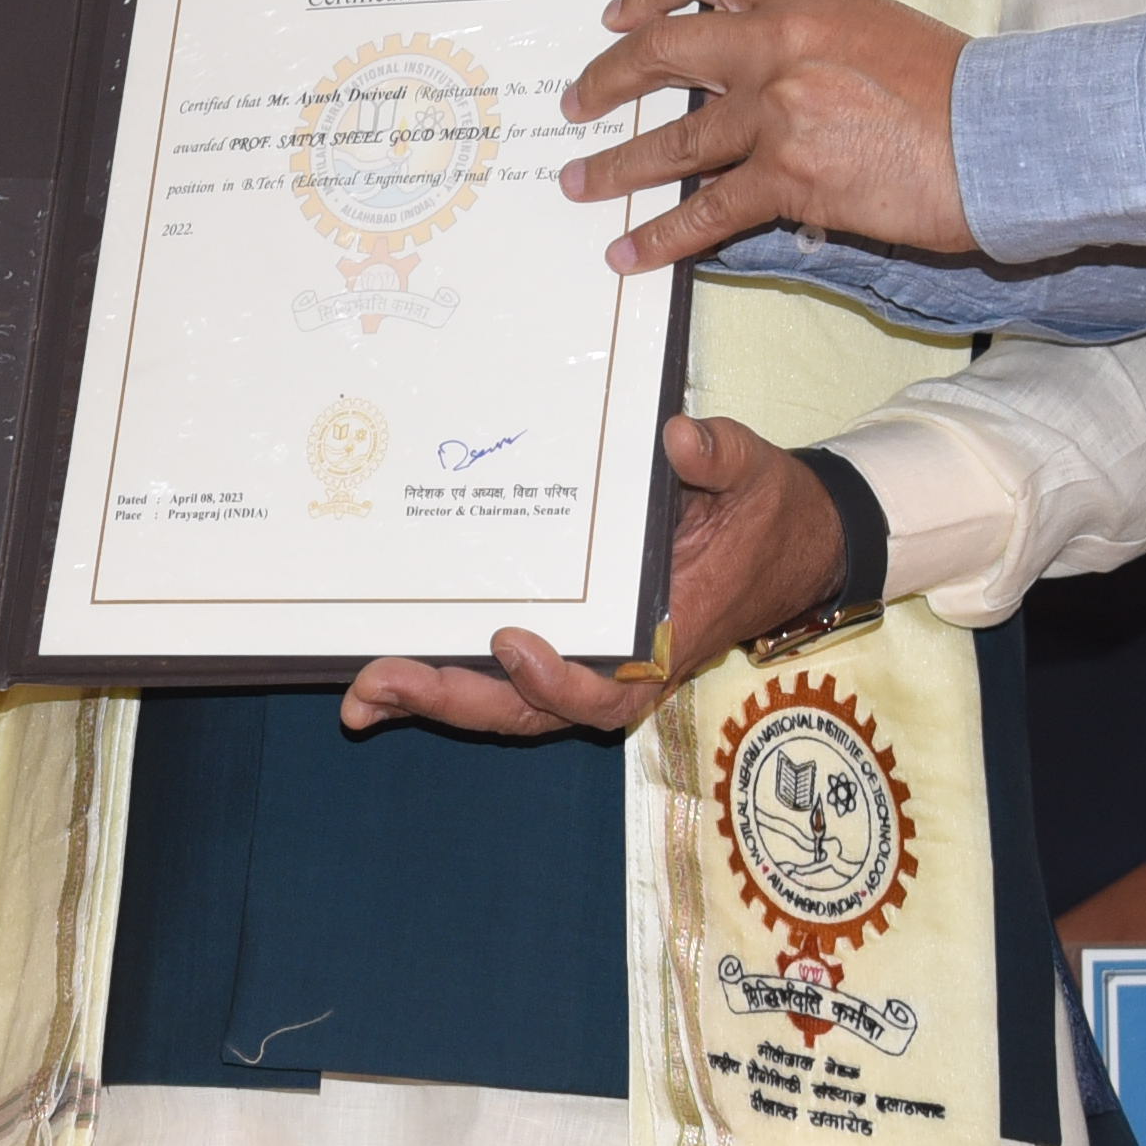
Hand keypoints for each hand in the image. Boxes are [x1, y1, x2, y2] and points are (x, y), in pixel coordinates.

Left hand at [339, 414, 850, 741]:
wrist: (784, 542)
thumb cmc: (764, 513)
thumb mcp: (755, 475)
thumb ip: (721, 457)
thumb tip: (680, 436)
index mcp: (664, 642)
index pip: (604, 693)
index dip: (554, 682)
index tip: (511, 642)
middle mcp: (618, 670)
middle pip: (527, 710)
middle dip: (451, 700)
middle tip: (377, 684)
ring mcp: (588, 666)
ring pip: (504, 704)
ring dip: (432, 701)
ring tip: (361, 697)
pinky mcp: (566, 647)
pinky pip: (503, 678)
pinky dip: (448, 677)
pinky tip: (388, 671)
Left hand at [559, 0, 978, 271]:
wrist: (1009, 135)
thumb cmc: (960, 89)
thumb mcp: (878, 26)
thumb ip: (814, 38)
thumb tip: (770, 74)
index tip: (620, 17)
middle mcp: (780, 39)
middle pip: (662, 49)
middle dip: (607, 79)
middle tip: (578, 101)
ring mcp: (780, 107)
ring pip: (672, 137)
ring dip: (615, 166)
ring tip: (578, 183)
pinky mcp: (791, 175)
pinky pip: (706, 209)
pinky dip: (660, 237)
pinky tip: (631, 254)